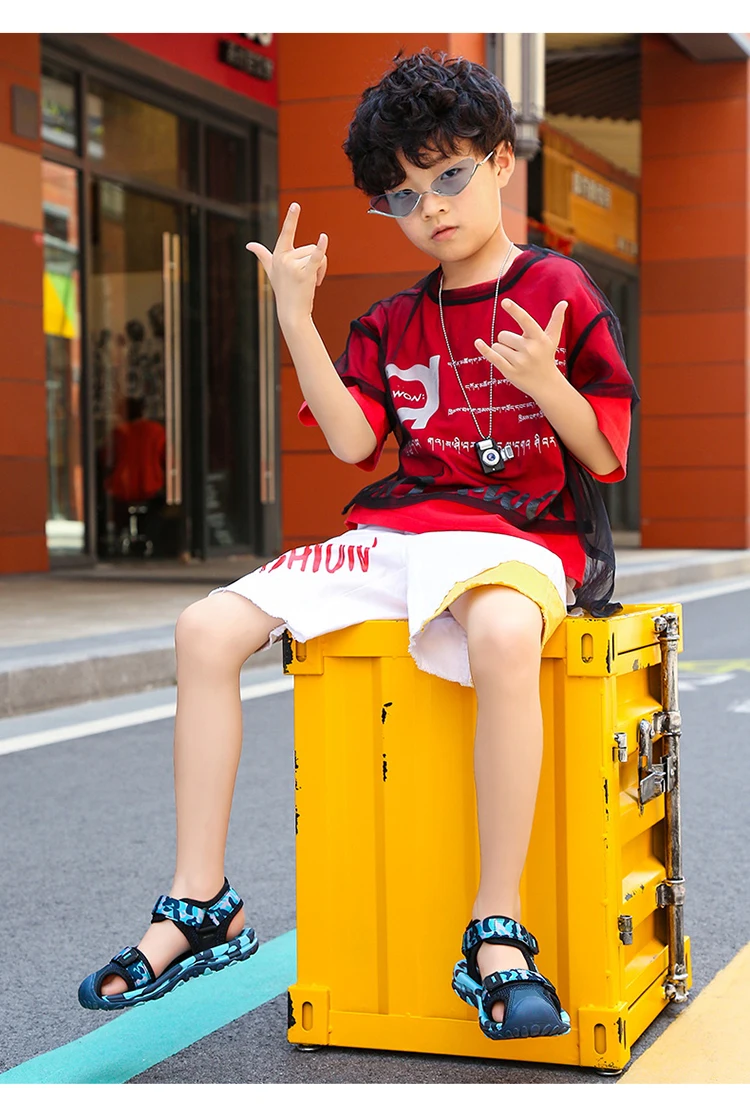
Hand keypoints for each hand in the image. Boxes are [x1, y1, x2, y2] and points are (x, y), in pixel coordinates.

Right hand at [246, 203, 327, 324]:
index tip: (296, 205)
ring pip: (317, 255)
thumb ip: (262, 255)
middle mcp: (284, 259)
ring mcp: (294, 266)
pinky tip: (324, 237)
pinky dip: (321, 249)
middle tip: (310, 279)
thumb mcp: (270, 271)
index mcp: (278, 255)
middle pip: (310, 248)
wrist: (291, 312)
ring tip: (312, 283)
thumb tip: (249, 245)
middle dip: (315, 263)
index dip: (291, 219)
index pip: (286, 233)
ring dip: (321, 270)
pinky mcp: (305, 274)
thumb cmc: (282, 290)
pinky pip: (316, 257)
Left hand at [475, 298, 566, 400]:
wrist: (545, 384)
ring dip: (502, 351)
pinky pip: (493, 357)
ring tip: (515, 359)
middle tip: (519, 351)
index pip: (525, 321)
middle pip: (503, 335)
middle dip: (507, 341)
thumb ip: (556, 320)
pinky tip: (478, 342)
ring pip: (497, 346)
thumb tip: (564, 302)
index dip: (515, 311)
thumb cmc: (546, 357)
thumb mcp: (552, 339)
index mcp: (539, 338)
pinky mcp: (510, 372)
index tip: (504, 302)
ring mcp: (519, 362)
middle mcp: (530, 349)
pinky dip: (485, 350)